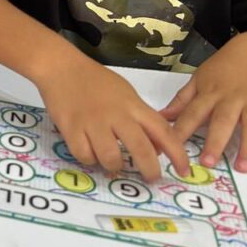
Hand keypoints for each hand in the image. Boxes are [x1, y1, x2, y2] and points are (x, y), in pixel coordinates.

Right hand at [36, 57, 189, 181]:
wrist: (62, 68)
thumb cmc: (96, 81)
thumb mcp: (126, 94)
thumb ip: (142, 119)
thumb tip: (158, 148)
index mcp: (133, 105)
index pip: (163, 131)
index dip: (177, 154)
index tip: (184, 170)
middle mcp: (116, 115)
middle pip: (140, 149)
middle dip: (149, 170)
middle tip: (151, 178)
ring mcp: (92, 122)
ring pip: (110, 158)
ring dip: (114, 167)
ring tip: (113, 165)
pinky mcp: (70, 128)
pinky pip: (85, 156)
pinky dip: (90, 160)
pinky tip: (91, 155)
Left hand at [163, 32, 246, 172]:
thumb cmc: (225, 67)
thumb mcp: (200, 78)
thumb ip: (182, 100)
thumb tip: (161, 116)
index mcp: (210, 92)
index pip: (192, 113)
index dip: (181, 130)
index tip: (172, 149)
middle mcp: (232, 97)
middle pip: (223, 120)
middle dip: (215, 141)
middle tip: (208, 163)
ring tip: (242, 168)